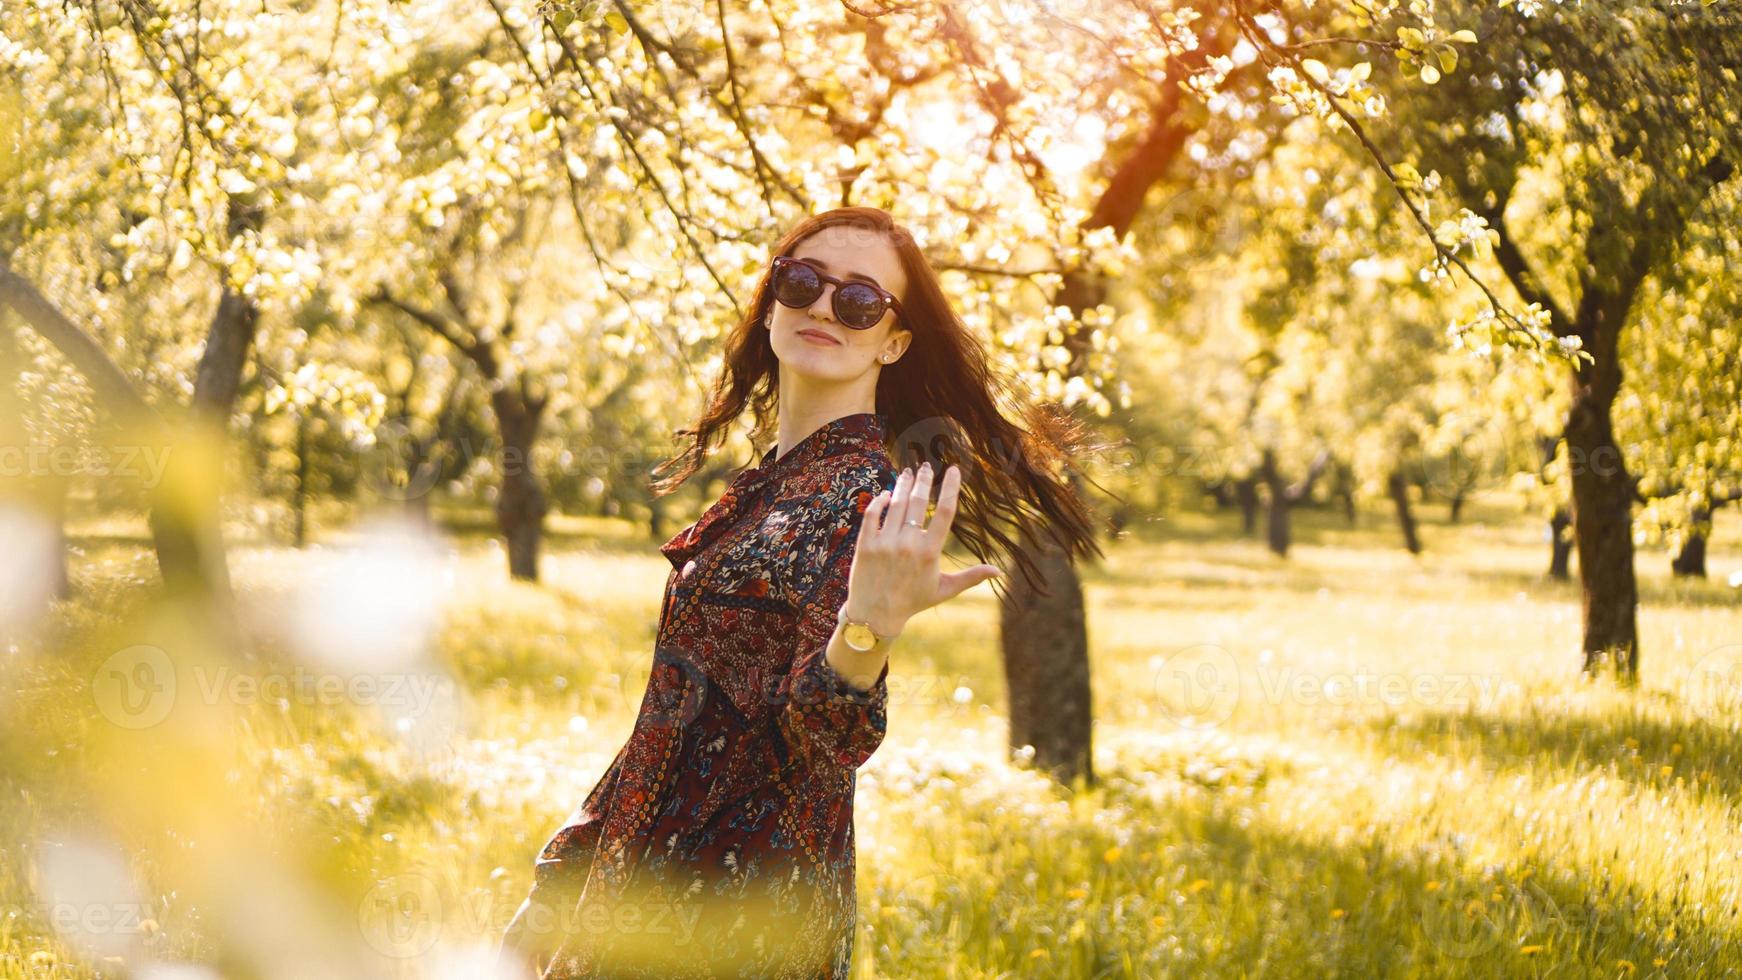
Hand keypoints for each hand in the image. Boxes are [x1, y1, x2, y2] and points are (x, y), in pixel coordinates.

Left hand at [842, 462, 1003, 635]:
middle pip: (918, 501)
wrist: (875, 615)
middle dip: (924, 480)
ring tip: (908, 473)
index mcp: (930, 553)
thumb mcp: (944, 590)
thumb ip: (971, 577)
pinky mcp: (865, 545)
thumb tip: (998, 571)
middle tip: (926, 466)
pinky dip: (879, 501)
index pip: (945, 512)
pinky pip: (872, 515)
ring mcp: (885, 544)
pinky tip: (885, 494)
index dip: (950, 487)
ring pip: (895, 504)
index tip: (952, 470)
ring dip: (902, 485)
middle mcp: (908, 545)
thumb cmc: (913, 601)